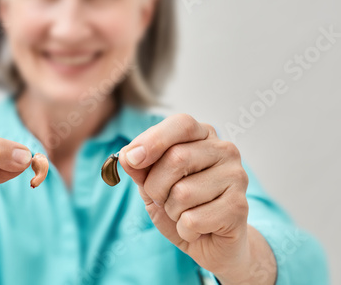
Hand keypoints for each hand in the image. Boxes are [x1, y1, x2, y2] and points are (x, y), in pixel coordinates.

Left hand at [119, 114, 254, 280]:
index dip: (153, 140)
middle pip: (177, 158)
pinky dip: (184, 230)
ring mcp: (236, 177)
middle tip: (163, 199)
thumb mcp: (152, 184)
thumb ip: (140, 168)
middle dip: (156, 186)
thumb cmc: (181, 206)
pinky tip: (197, 228)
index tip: (132, 159)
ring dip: (171, 211)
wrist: (210, 242)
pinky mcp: (240, 207)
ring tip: (184, 214)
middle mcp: (225, 150)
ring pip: (183, 192)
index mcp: (203, 136)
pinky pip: (193, 219)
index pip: (181, 124)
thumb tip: (126, 155)